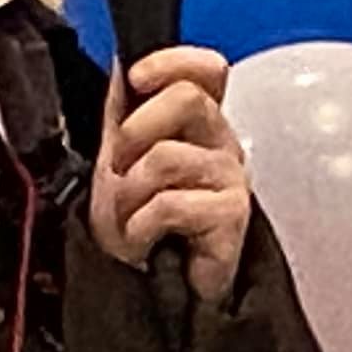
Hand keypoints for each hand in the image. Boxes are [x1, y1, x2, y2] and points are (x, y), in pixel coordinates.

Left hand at [88, 47, 251, 306]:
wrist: (155, 291)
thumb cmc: (144, 226)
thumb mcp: (119, 158)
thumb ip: (124, 109)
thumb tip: (123, 61)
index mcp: (199, 123)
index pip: (207, 68)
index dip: (172, 62)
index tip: (137, 78)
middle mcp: (221, 143)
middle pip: (187, 98)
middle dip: (135, 132)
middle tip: (120, 169)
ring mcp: (231, 178)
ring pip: (167, 155)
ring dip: (130, 194)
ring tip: (130, 218)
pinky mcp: (232, 216)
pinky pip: (170, 203)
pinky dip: (140, 227)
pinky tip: (146, 242)